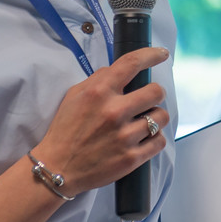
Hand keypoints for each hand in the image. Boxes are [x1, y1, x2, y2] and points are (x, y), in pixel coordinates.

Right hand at [30, 47, 170, 192]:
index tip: (162, 54)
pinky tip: (144, 139)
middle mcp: (114, 112)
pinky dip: (155, 139)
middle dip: (155, 93)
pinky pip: (160, 141)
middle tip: (147, 100)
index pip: (132, 64)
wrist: (58, 167)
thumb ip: (97, 80)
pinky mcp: (131, 158)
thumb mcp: (74, 96)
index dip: (151, 55)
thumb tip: (118, 69)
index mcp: (99, 92)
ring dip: (156, 117)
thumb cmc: (65, 130)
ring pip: (162, 117)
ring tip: (144, 122)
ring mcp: (124, 136)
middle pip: (156, 91)